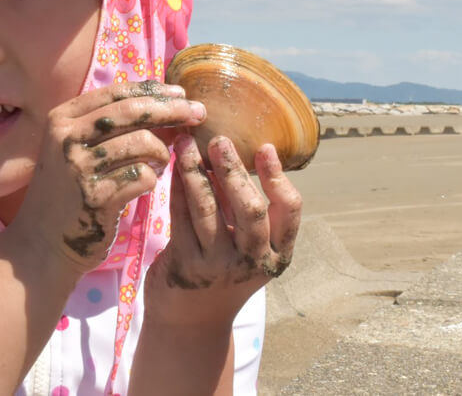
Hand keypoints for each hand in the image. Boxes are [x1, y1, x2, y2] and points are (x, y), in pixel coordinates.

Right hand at [8, 80, 205, 273]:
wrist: (41, 244)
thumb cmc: (65, 193)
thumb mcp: (74, 150)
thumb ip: (108, 126)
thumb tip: (164, 104)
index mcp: (62, 119)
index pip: (116, 93)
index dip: (154, 90)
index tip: (181, 93)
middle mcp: (67, 138)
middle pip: (133, 111)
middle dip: (172, 110)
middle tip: (199, 114)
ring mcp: (79, 168)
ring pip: (143, 143)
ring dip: (161, 151)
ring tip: (161, 160)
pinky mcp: (96, 197)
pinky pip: (143, 176)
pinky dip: (153, 178)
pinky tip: (147, 184)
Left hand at [143, 134, 301, 328]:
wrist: (191, 322)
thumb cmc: (223, 272)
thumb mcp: (248, 248)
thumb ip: (247, 210)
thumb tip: (235, 153)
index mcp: (277, 254)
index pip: (289, 210)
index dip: (278, 177)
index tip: (265, 147)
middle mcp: (254, 262)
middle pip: (250, 207)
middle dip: (234, 169)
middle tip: (219, 140)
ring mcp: (219, 266)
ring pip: (208, 208)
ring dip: (195, 170)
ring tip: (186, 144)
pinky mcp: (187, 267)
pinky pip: (181, 217)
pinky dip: (177, 188)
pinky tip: (173, 168)